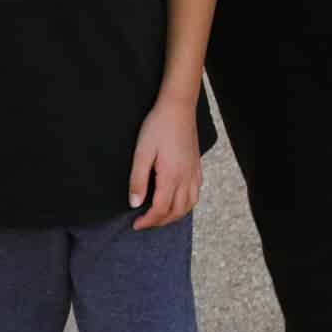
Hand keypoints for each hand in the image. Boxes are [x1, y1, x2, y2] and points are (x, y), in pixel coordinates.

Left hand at [128, 97, 201, 229]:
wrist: (178, 107)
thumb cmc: (158, 126)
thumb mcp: (142, 152)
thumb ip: (138, 179)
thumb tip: (134, 203)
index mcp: (171, 176)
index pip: (160, 209)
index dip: (148, 220)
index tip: (135, 224)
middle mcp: (185, 178)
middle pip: (176, 211)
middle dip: (160, 221)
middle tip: (145, 222)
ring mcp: (193, 172)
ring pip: (189, 205)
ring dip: (175, 215)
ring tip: (161, 216)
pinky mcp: (197, 165)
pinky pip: (196, 193)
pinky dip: (187, 203)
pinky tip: (179, 199)